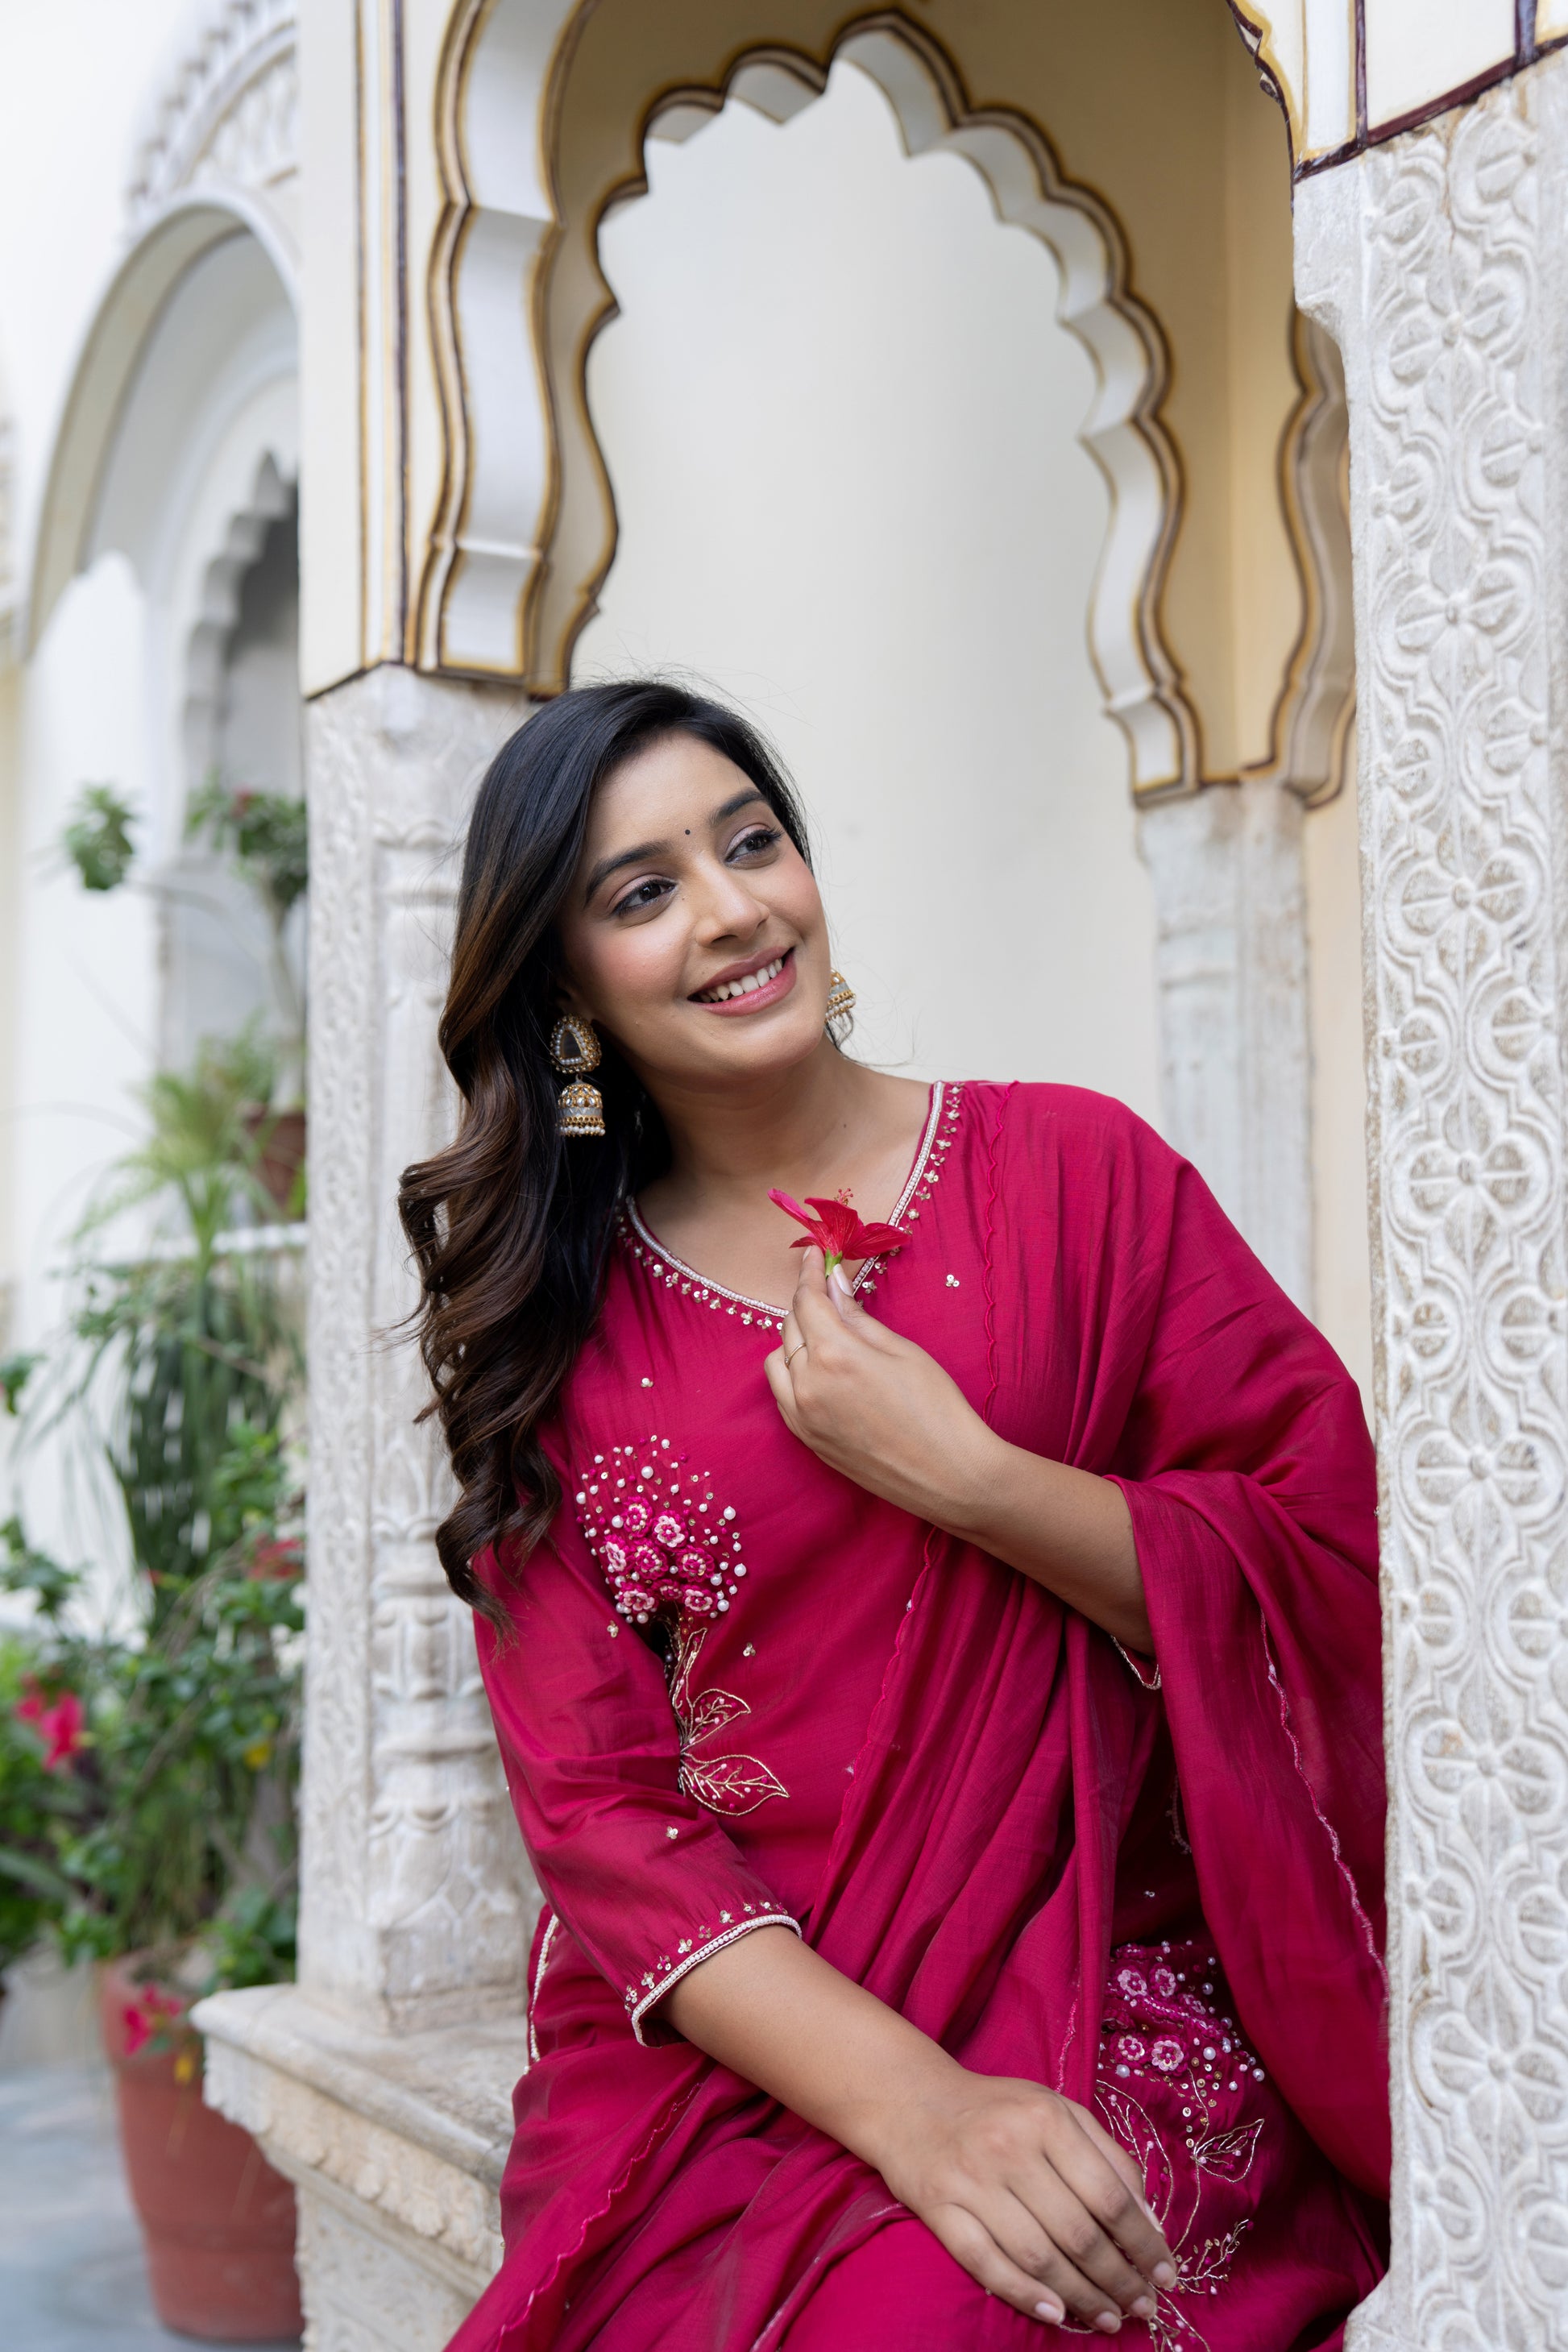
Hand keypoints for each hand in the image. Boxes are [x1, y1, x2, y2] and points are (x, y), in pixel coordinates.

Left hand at [764, 1247, 996, 1524]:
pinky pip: (782, 1395)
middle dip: (806, 1304)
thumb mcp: (902, 1350)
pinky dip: (791, 1375)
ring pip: (776, 1362)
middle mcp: (808, 1385)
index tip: (813, 1255)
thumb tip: (833, 1283)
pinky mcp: (806, 1440)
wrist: (950, 1475)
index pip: (808, 1301)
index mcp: (835, 1355)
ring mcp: (803, 1417)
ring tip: (825, 1336)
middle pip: (789, 1327)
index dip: (809, 1273)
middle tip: (827, 1292)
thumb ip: (858, 1316)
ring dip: (794, 1341)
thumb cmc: (937, 1408)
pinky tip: (819, 1372)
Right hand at [867, 2067, 1175, 2329]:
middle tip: (1141, 2307)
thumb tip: (1149, 2221)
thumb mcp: (1058, 2111)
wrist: (911, 2101)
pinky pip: (985, 2262)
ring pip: (1037, 2255)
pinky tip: (1055, 2313)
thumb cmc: (998, 2109)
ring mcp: (970, 2181)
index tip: (1166, 2275)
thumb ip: (1108, 2157)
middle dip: (1118, 2279)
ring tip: (1108, 2318)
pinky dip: (1023, 2293)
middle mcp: (1009, 2148)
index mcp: (1047, 2119)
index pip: (1109, 2194)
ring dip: (1080, 2296)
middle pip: (1077, 2233)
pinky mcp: (938, 2208)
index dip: (1143, 2242)